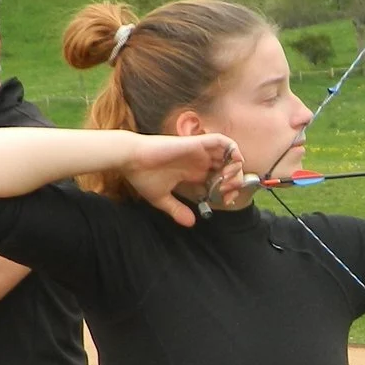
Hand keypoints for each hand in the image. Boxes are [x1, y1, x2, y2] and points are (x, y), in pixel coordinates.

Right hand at [122, 132, 238, 227]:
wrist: (130, 159)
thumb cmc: (142, 176)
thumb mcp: (162, 199)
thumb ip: (177, 210)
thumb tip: (190, 223)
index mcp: (192, 172)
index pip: (218, 180)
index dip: (226, 191)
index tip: (224, 202)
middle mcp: (198, 161)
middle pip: (227, 168)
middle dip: (234, 181)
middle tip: (228, 194)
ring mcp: (199, 152)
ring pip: (228, 154)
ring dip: (235, 166)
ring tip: (228, 180)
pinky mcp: (196, 143)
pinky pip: (222, 141)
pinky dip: (232, 149)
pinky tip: (231, 163)